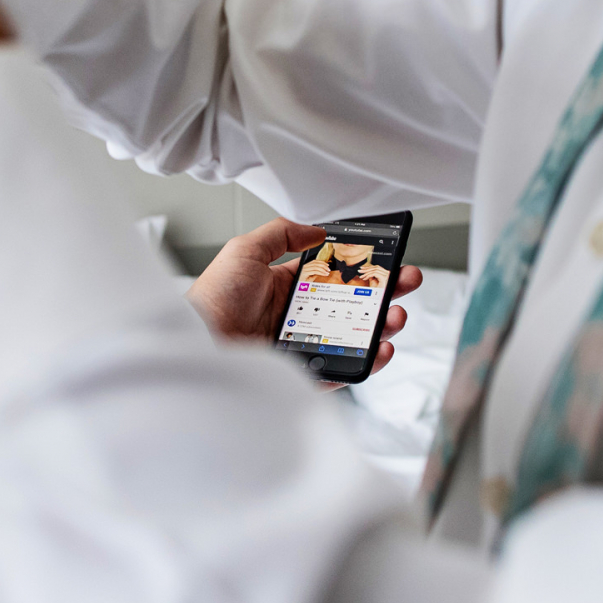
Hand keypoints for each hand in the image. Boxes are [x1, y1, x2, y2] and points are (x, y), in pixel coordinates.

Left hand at [185, 218, 420, 385]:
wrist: (196, 342)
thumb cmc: (213, 298)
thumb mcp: (245, 251)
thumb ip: (281, 234)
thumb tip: (318, 229)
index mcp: (286, 287)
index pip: (336, 275)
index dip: (364, 267)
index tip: (388, 257)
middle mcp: (298, 316)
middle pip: (354, 305)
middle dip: (385, 293)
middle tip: (407, 281)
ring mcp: (304, 345)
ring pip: (355, 337)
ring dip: (382, 325)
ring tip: (396, 315)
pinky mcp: (305, 373)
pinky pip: (344, 369)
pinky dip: (367, 361)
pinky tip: (380, 347)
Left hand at [358, 263, 389, 288]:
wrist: (379, 297)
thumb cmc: (377, 291)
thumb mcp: (374, 281)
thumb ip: (372, 275)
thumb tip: (367, 271)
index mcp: (386, 273)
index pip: (377, 267)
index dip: (369, 267)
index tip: (362, 268)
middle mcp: (388, 273)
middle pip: (375, 268)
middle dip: (366, 269)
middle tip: (359, 271)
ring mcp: (386, 275)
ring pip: (374, 270)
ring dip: (366, 273)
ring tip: (361, 276)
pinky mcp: (384, 278)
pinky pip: (374, 273)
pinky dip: (368, 275)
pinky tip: (364, 278)